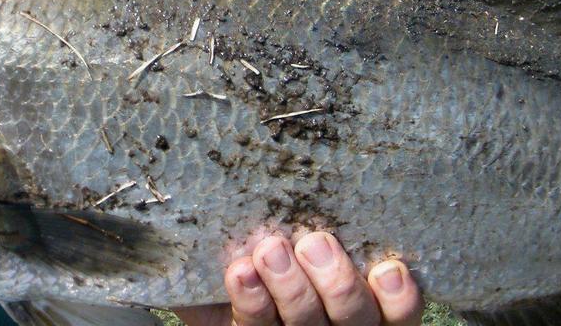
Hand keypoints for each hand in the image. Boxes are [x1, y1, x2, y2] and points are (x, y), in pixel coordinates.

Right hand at [175, 232, 421, 325]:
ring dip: (335, 282)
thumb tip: (158, 248)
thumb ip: (196, 287)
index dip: (251, 304)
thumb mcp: (216, 302)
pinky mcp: (393, 323)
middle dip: (290, 289)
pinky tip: (388, 269)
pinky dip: (398, 296)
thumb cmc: (257, 298)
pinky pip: (402, 318)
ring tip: (318, 243)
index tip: (239, 268)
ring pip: (352, 320)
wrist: (317, 309)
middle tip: (275, 249)